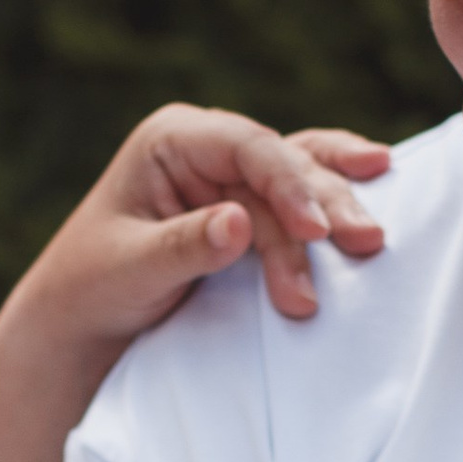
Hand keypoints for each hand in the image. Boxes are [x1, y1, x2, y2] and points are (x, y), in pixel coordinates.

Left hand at [8, 103, 389, 363]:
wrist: (84, 321)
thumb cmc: (93, 287)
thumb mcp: (131, 270)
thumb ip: (185, 246)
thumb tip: (240, 222)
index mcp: (173, 140)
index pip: (245, 148)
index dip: (287, 184)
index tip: (315, 232)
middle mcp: (209, 149)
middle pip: (282, 165)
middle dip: (323, 205)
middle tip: (365, 244)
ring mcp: (232, 177)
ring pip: (300, 184)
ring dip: (333, 218)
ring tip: (370, 248)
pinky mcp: (251, 210)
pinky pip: (301, 198)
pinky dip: (333, 201)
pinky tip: (378, 178)